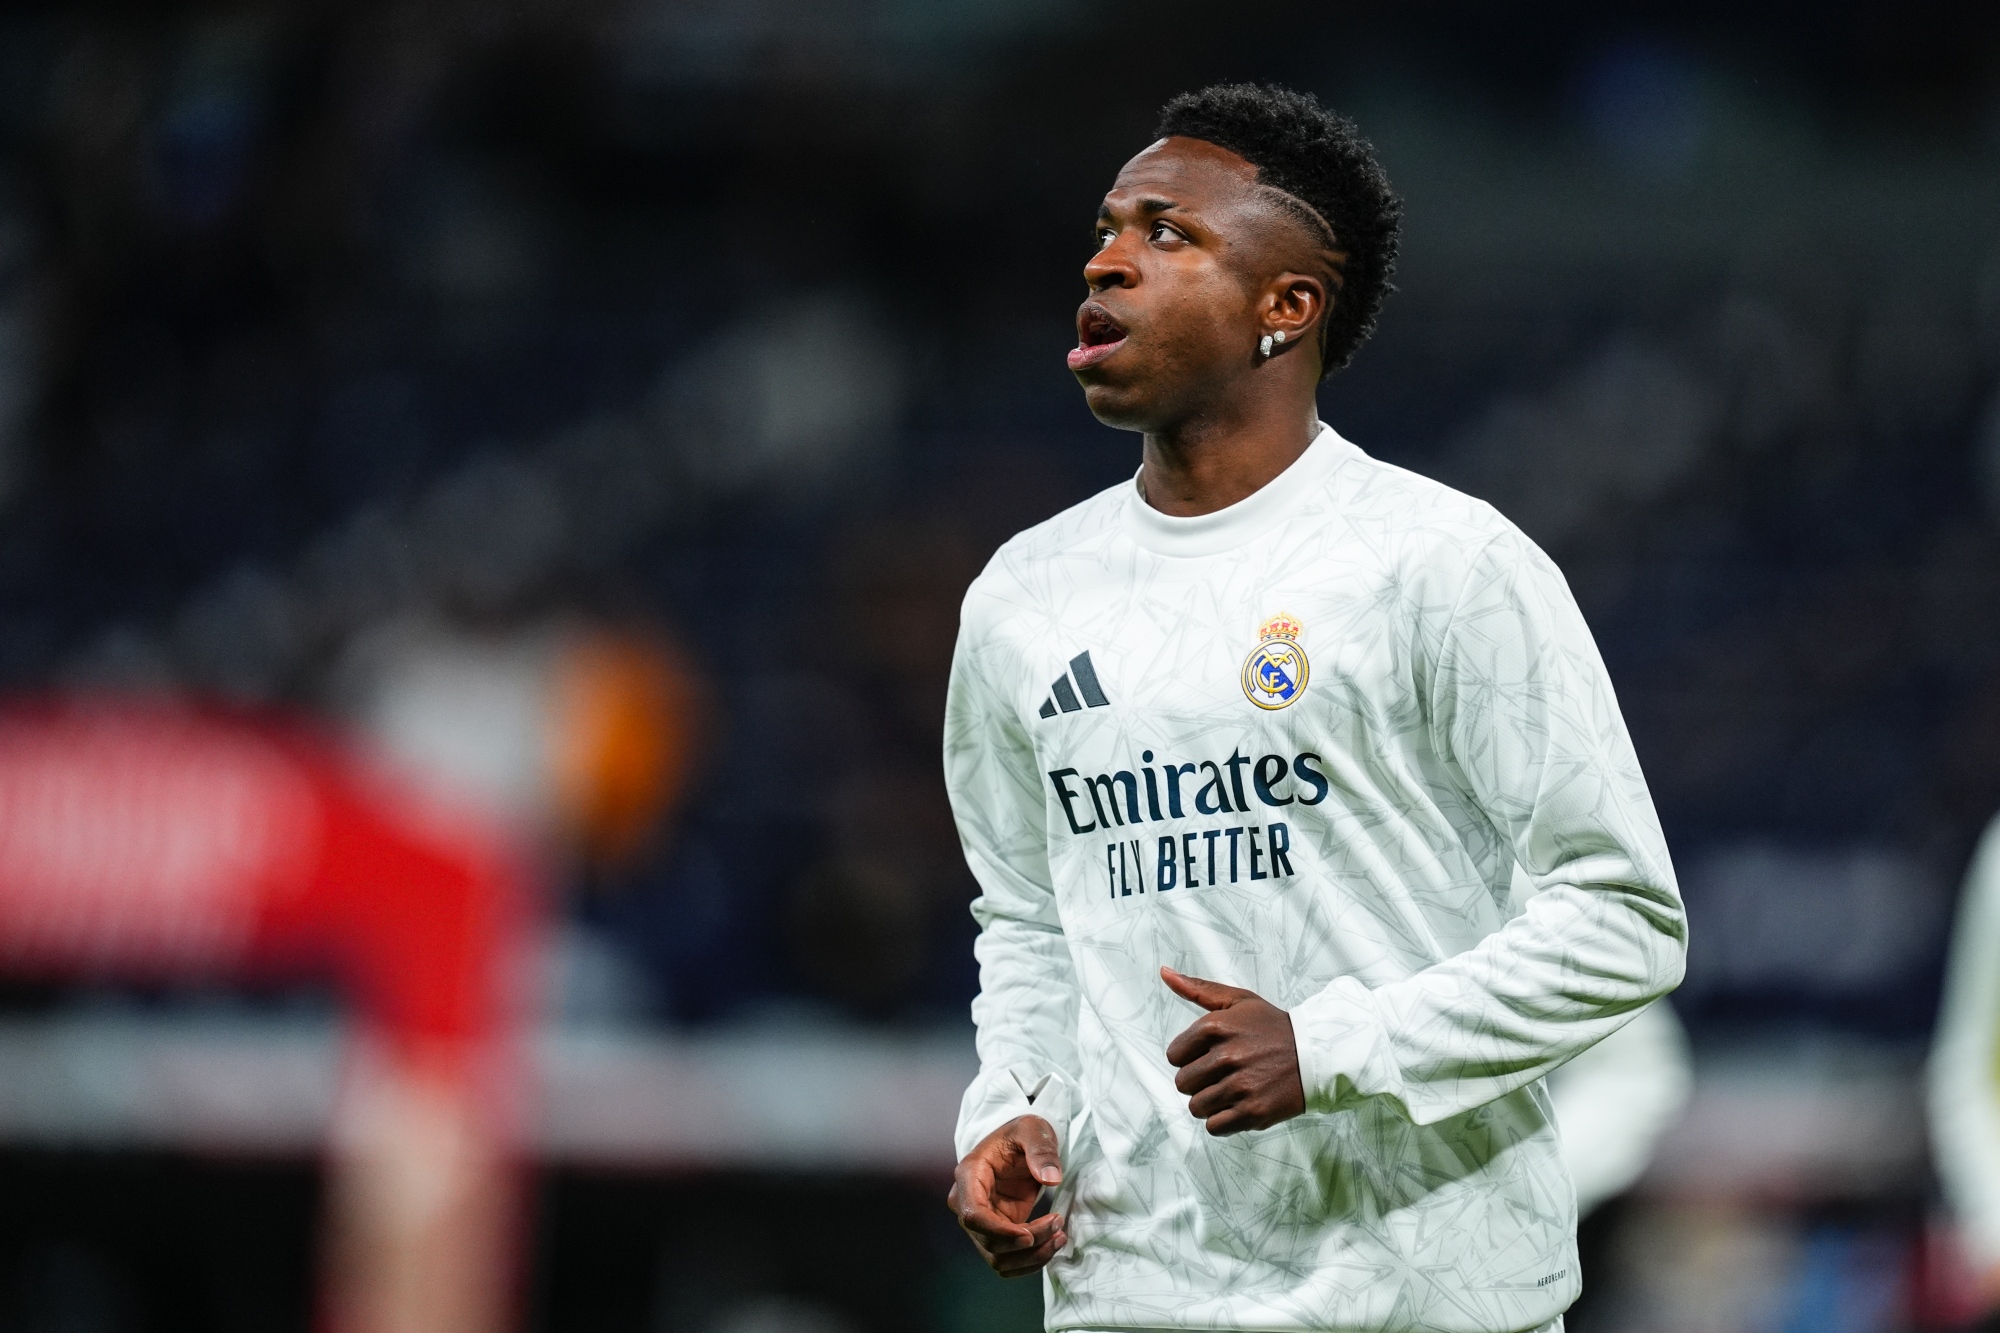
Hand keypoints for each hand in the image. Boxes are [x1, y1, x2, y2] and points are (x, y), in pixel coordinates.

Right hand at [947, 1114, 1067, 1277]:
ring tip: (1059, 1237)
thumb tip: (1051, 1179)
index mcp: (969, 1175)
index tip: (1029, 1236)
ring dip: (1031, 1257)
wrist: (1020, 1143)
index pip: (973, 1215)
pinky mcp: (995, 1232)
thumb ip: (1042, 1150)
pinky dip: (1030, 1261)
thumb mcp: (1033, 1129)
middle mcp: (967, 1202)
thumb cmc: (1022, 1132)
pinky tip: (1052, 1244)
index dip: (999, 1233)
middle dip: (1028, 1241)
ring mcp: (981, 1221)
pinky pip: (1007, 1260)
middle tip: (1058, 1224)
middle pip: (989, 1242)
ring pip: (997, 1259)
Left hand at [1163, 966, 1306, 1135]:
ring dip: (1210, 1101)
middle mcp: (1226, 1056)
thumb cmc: (1272, 1027)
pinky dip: (1223, 1119)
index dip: (1189, 1057)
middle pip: (1182, 1084)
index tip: (1209, 1055)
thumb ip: (1197, 988)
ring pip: (1196, 1107)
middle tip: (1222, 1073)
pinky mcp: (1253, 1112)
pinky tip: (1239, 1104)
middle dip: (1198, 1080)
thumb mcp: (1237, 1000)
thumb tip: (1164, 973)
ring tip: (1232, 1088)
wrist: (1315, 1055)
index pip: (1173, 1056)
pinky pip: (1214, 1126)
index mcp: (1216, 1027)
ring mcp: (1240, 1086)